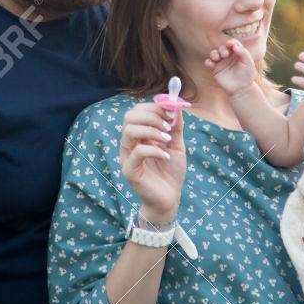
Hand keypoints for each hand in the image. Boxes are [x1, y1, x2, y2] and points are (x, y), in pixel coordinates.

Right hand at [119, 101, 186, 223]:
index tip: (172, 112)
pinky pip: (137, 152)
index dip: (154, 107)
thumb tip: (177, 106)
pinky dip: (155, 150)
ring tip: (167, 140)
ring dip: (152, 131)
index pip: (137, 111)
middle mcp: (129, 143)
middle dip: (152, 116)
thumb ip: (175, 126)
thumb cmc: (171, 171)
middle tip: (168, 125)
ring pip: (130, 131)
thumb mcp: (176, 145)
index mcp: (138, 135)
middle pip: (129, 116)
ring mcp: (127, 157)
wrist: (169, 198)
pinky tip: (166, 156)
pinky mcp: (130, 171)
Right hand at [204, 39, 256, 95]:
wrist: (241, 89)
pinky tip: (210, 63)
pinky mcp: (215, 69)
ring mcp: (221, 62)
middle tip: (225, 55)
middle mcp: (228, 56)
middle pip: (222, 48)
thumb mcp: (249, 63)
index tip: (229, 44)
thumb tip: (234, 46)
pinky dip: (208, 62)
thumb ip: (243, 53)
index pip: (232, 44)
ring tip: (216, 58)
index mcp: (237, 53)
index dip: (230, 42)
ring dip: (214, 53)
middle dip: (222, 49)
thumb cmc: (247, 75)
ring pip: (214, 53)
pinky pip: (209, 63)